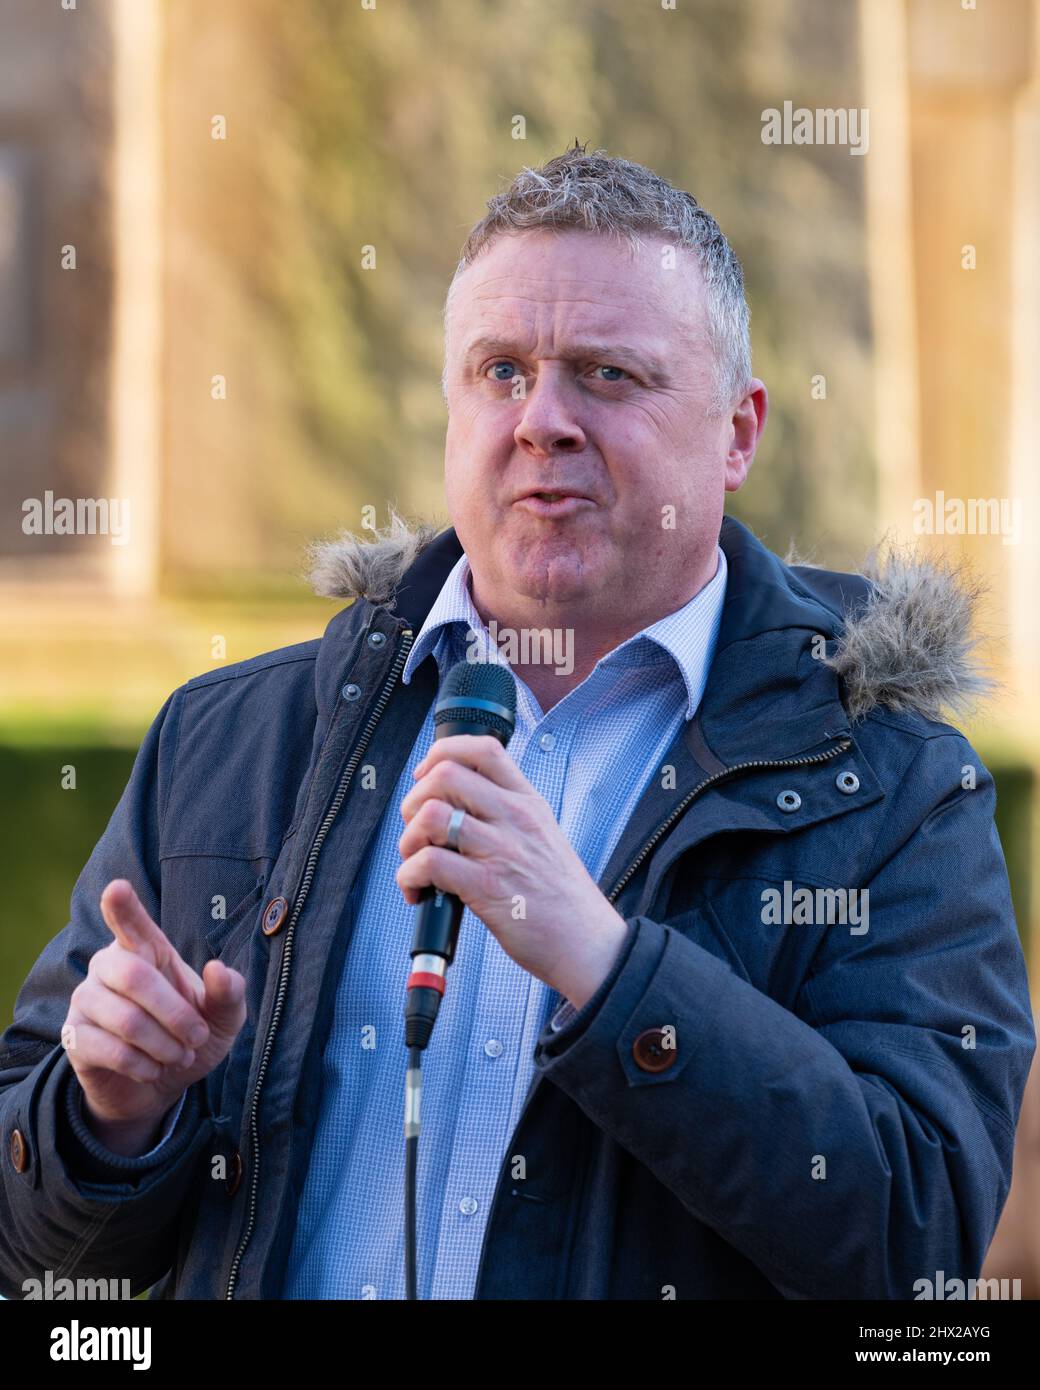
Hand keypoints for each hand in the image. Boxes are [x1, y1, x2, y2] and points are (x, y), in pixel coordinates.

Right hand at [61, 879, 246, 1153]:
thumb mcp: (223, 1017)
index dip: (123, 906)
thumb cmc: (191, 1036)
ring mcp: (86, 999)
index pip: (131, 922)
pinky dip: (144, 1066)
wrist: (158, 1085)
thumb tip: (217, 969)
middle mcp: (109, 966)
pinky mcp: (73, 1037)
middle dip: (176, 1014)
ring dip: (164, 1046)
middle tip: (197, 1037)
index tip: (117, 888)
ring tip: (179, 1055)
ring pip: (126, 1019)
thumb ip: (228, 992)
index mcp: (146, 949)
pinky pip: (111, 1050)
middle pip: (135, 976)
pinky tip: (153, 1070)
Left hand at [397, 735, 627, 1008]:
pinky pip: (430, 862)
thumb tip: (456, 804)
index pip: (483, 748)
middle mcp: (515, 818)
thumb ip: (507, 814)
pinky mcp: (487, 887)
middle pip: (446, 774)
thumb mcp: (543, 835)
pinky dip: (409, 876)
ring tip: (416, 862)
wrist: (587, 943)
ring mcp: (502, 850)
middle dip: (414, 799)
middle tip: (417, 829)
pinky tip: (418, 891)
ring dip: (408, 840)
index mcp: (528, 802)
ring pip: (432, 815)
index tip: (426, 776)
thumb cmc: (561, 897)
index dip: (442, 752)